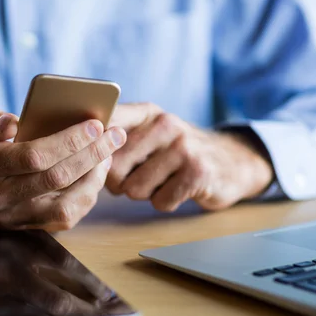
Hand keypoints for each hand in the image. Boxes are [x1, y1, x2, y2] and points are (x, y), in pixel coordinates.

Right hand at [0, 102, 126, 230]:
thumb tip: (13, 123)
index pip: (36, 156)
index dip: (70, 141)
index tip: (95, 124)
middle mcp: (1, 197)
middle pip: (58, 179)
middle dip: (93, 155)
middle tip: (115, 135)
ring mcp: (13, 216)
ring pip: (65, 207)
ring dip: (94, 181)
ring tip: (108, 156)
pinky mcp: (21, 226)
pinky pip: (61, 221)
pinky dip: (84, 202)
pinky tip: (94, 179)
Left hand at [106, 103, 273, 210]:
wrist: (232, 162)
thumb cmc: (177, 153)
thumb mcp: (151, 133)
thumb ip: (117, 138)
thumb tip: (83, 157)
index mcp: (147, 113)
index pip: (105, 125)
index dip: (93, 148)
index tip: (94, 159)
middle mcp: (165, 124)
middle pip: (113, 167)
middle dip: (120, 182)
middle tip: (138, 178)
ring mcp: (183, 147)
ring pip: (135, 189)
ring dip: (145, 194)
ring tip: (162, 181)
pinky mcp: (198, 172)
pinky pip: (160, 202)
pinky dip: (165, 202)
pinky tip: (179, 189)